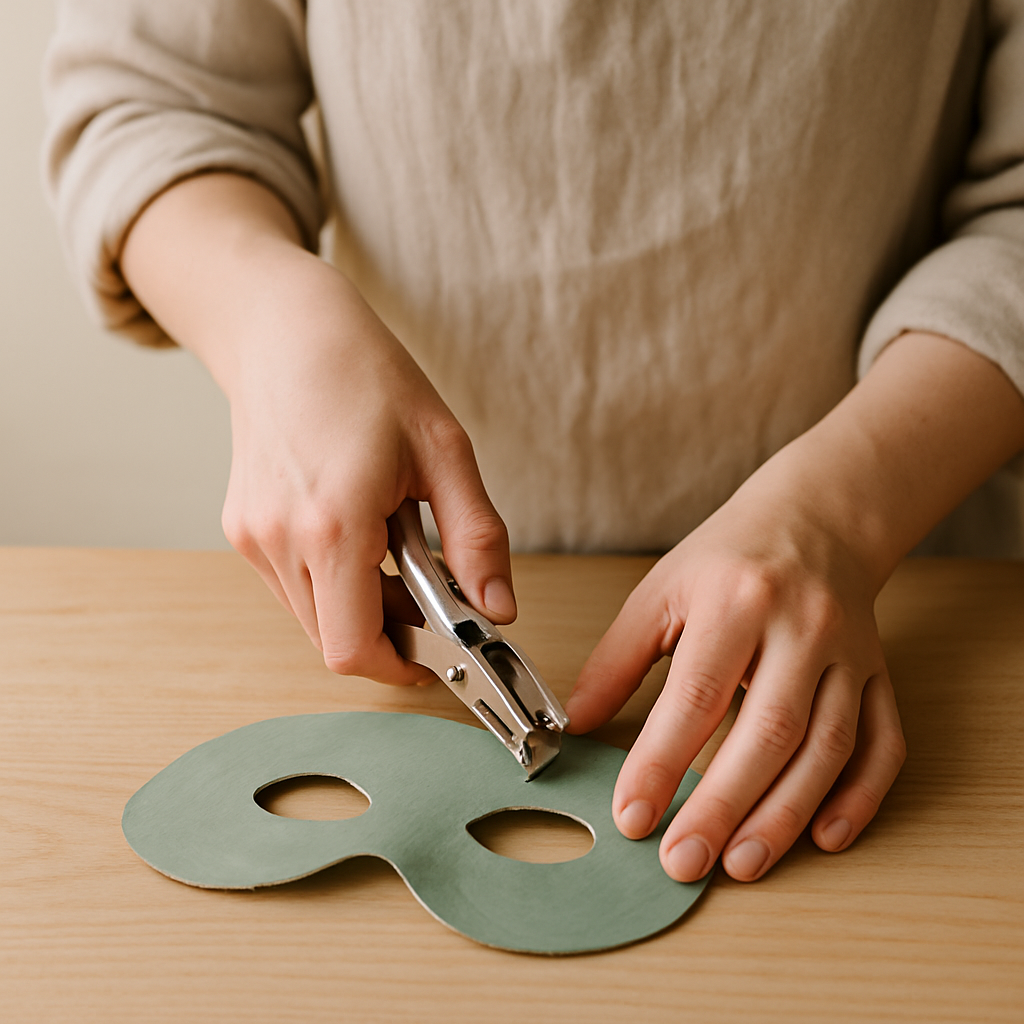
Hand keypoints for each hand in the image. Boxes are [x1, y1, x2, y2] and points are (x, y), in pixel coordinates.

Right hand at [121, 174, 515, 685]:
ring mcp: (253, 537)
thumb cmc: (366, 376)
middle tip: (434, 591)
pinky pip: (293, 587)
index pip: (355, 649)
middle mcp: (279, 539)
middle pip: (335, 640)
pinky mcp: (242, 529)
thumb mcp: (444, 452)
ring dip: (362, 607)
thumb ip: (476, 539)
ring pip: (313, 618)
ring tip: (396, 546)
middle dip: (392, 633)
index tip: (438, 655)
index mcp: (333, 524)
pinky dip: (333, 583)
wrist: (285, 330)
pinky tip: (360, 534)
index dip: (402, 667)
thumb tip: (498, 610)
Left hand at [564, 450, 906, 881]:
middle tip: (683, 860)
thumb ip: (618, 660)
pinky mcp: (878, 675)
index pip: (696, 693)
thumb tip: (575, 724)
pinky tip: (825, 837)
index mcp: (736, 600)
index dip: (662, 760)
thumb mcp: (661, 592)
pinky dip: (859, 797)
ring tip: (741, 862)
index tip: (632, 814)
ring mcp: (849, 654)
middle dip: (724, 805)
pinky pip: (882, 744)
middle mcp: (801, 627)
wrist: (814, 519)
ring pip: (827, 747)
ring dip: (785, 814)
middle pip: (769, 730)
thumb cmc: (729, 559)